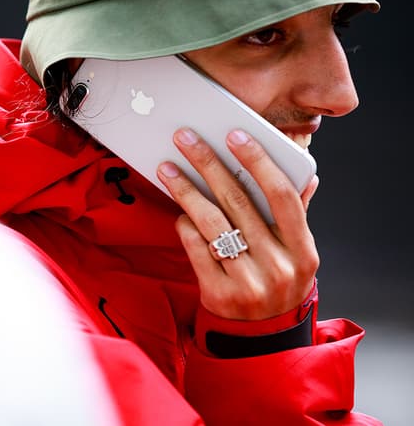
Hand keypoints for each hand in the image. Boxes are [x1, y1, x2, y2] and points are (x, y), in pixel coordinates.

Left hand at [156, 128, 318, 320]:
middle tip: (185, 139)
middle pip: (238, 203)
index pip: (282, 196)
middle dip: (208, 164)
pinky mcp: (219, 294)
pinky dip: (184, 225)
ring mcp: (248, 282)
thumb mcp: (296, 255)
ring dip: (186, 190)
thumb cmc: (277, 283)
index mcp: (303, 251)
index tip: (234, 134)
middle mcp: (278, 266)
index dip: (259, 161)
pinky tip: (178, 211)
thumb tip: (307, 177)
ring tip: (167, 168)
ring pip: (212, 223)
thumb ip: (297, 216)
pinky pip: (195, 248)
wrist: (261, 339)